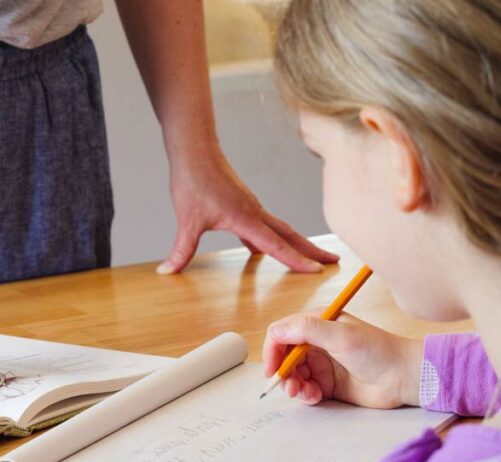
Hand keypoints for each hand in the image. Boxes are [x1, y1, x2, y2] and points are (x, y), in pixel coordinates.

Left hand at [161, 152, 338, 272]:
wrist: (194, 151)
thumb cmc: (193, 180)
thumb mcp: (186, 220)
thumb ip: (181, 249)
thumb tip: (167, 271)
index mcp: (245, 218)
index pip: (276, 244)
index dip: (295, 260)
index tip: (316, 272)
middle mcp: (254, 212)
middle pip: (290, 235)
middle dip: (311, 251)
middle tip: (333, 263)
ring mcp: (251, 207)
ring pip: (280, 229)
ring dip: (296, 244)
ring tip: (310, 259)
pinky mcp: (243, 205)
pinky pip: (263, 226)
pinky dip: (270, 239)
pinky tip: (263, 250)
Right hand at [262, 312, 422, 407]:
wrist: (405, 378)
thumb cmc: (379, 351)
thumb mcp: (341, 335)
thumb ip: (307, 330)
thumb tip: (276, 331)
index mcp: (318, 324)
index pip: (282, 333)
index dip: (273, 351)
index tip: (273, 369)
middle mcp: (317, 342)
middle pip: (284, 357)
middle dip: (284, 373)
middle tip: (290, 387)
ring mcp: (322, 364)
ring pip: (293, 375)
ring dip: (294, 386)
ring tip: (305, 393)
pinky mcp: (328, 384)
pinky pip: (306, 389)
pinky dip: (305, 395)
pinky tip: (316, 397)